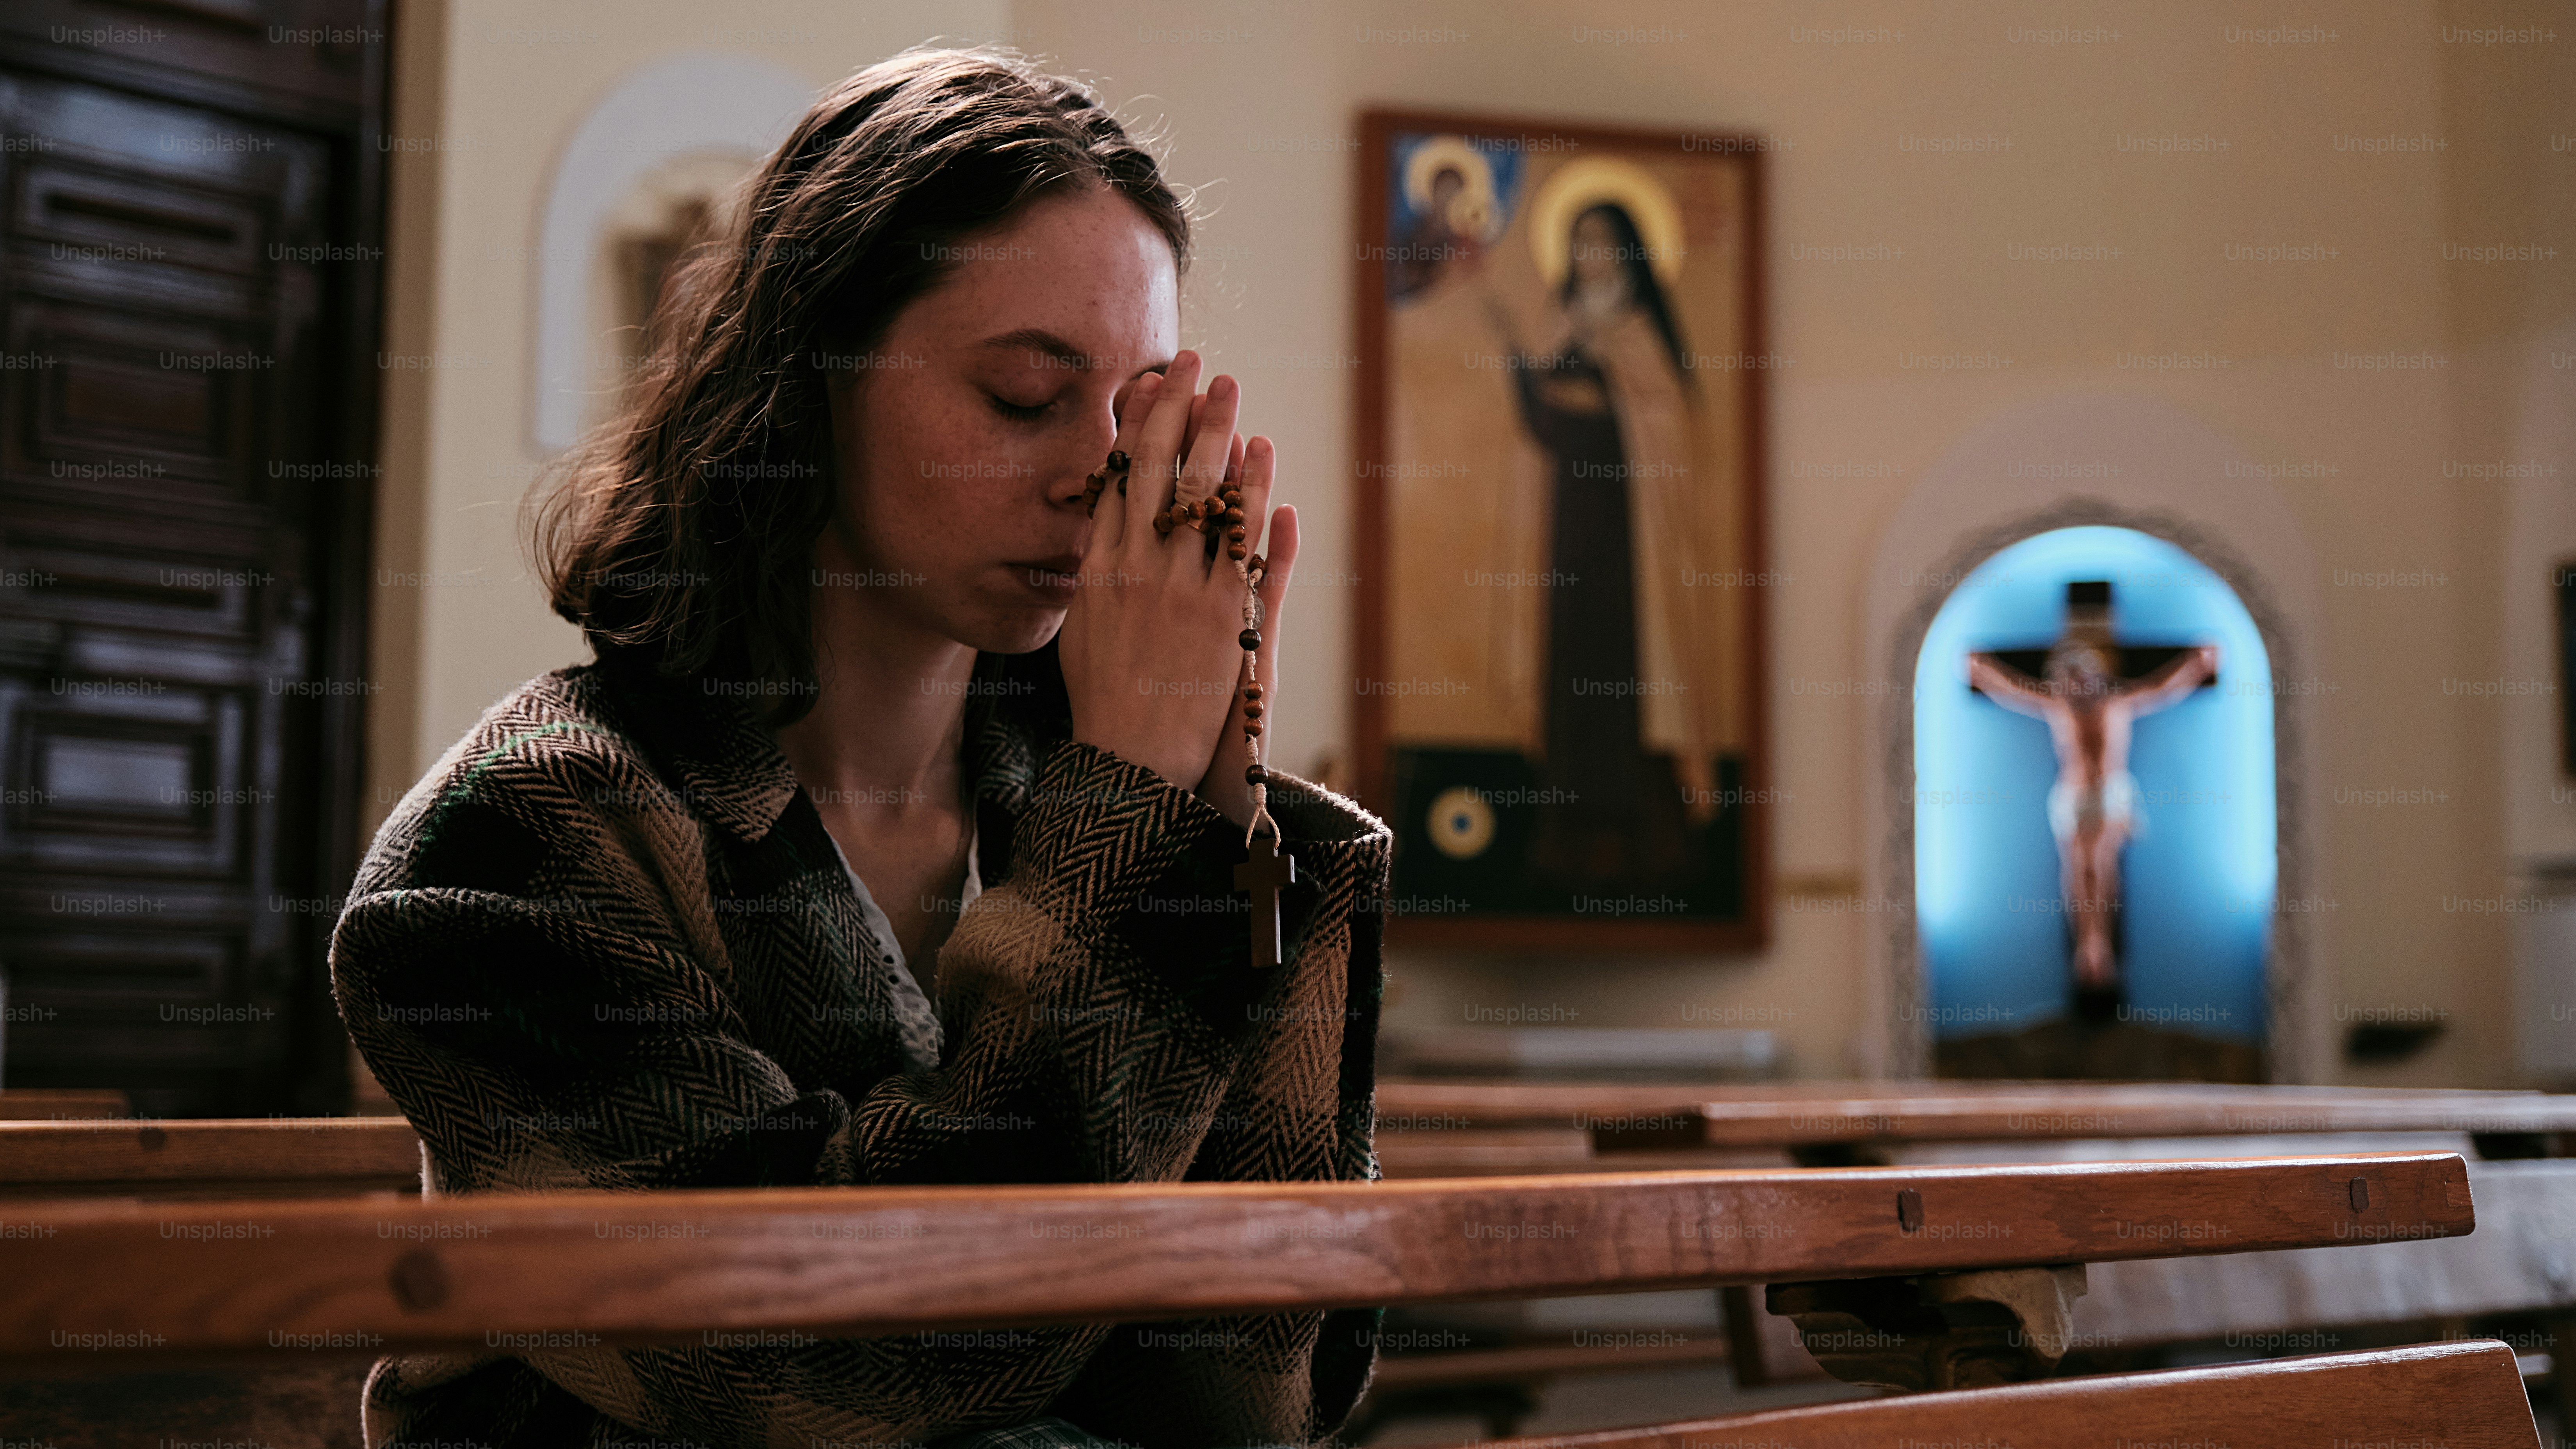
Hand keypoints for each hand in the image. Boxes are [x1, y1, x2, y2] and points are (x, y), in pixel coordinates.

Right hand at [1059, 352, 1278, 820]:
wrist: (1129, 760)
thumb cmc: (1103, 698)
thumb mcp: (1080, 625)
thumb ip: (1092, 571)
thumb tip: (1099, 523)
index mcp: (1099, 571)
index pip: (1118, 479)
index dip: (1136, 425)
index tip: (1150, 384)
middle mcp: (1138, 572)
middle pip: (1159, 473)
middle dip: (1179, 413)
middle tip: (1197, 366)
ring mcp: (1183, 593)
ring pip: (1204, 498)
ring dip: (1220, 439)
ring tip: (1232, 395)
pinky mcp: (1225, 619)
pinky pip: (1245, 546)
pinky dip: (1256, 501)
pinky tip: (1264, 464)